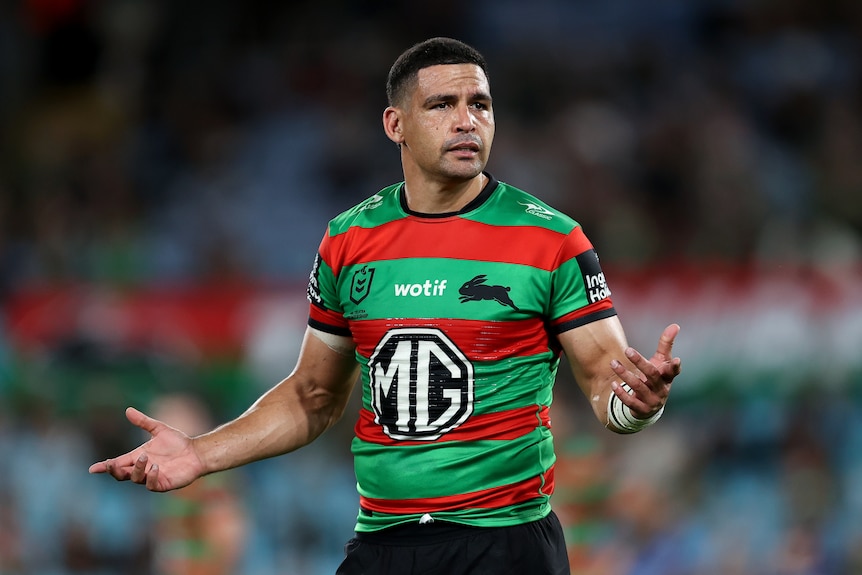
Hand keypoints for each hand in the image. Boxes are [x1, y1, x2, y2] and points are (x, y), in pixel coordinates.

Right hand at [88, 407, 206, 491]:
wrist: (196, 452)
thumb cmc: (178, 442)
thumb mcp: (159, 429)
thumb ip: (143, 422)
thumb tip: (128, 410)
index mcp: (138, 457)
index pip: (118, 463)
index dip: (105, 467)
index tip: (92, 469)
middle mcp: (142, 469)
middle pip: (122, 474)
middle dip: (114, 470)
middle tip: (112, 464)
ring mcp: (151, 478)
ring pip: (135, 479)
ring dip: (137, 469)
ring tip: (145, 457)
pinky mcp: (163, 484)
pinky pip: (151, 485)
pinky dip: (150, 477)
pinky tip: (155, 468)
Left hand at [610, 323, 680, 418]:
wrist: (650, 405)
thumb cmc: (656, 378)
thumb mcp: (660, 362)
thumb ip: (665, 344)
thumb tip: (675, 325)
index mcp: (668, 377)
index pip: (673, 371)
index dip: (675, 367)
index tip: (676, 359)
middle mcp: (662, 389)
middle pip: (652, 375)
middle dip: (640, 362)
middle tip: (627, 350)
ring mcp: (652, 401)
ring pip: (638, 387)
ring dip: (625, 374)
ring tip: (613, 363)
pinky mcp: (641, 409)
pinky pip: (631, 402)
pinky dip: (622, 393)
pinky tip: (613, 384)